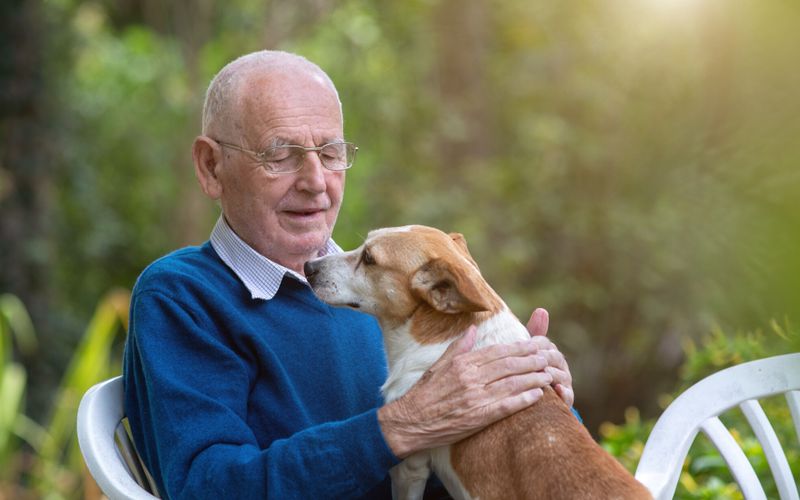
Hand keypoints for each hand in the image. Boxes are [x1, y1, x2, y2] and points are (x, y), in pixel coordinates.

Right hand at [378, 326, 552, 457]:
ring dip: (534, 378)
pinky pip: (506, 406)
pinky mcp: (478, 417)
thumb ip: (458, 347)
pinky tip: (538, 396)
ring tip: (549, 374)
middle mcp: (471, 377)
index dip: (519, 347)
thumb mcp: (438, 365)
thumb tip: (473, 329)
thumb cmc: (423, 393)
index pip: (498, 351)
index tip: (536, 344)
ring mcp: (475, 397)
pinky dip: (523, 400)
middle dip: (532, 360)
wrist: (409, 422)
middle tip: (548, 356)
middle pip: (509, 365)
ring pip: (512, 383)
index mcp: (463, 363)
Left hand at [526, 308, 573, 407]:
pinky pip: (567, 394)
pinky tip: (556, 389)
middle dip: (543, 357)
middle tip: (532, 359)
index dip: (534, 344)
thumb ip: (532, 332)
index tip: (525, 345)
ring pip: (560, 374)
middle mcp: (560, 364)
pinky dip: (562, 392)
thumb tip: (542, 310)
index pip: (544, 342)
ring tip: (542, 373)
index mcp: (549, 350)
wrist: (531, 398)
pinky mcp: (566, 398)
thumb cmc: (525, 370)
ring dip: (551, 373)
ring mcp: (564, 381)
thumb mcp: (524, 352)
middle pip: (553, 357)